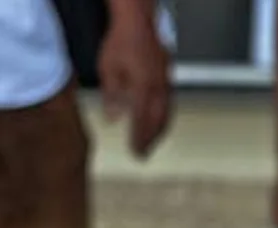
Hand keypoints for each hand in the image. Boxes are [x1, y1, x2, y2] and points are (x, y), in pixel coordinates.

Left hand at [97, 8, 171, 158]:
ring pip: (166, 115)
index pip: (142, 121)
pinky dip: (165, 118)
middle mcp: (158, 89)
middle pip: (158, 122)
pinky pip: (169, 104)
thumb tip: (113, 118)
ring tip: (153, 143)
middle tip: (144, 154)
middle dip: (151, 140)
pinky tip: (160, 120)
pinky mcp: (168, 79)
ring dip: (160, 132)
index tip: (134, 151)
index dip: (138, 138)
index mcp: (144, 89)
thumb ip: (112, 96)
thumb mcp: (108, 69)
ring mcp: (166, 84)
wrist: (139, 23)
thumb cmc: (123, 41)